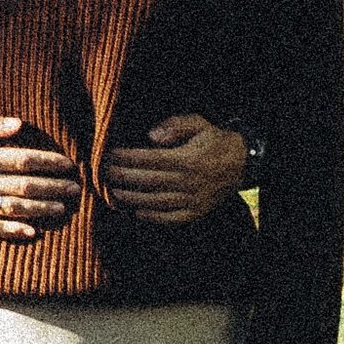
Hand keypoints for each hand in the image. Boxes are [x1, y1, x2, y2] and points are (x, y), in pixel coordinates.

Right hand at [0, 111, 80, 240]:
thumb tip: (19, 125)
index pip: (25, 160)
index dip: (50, 163)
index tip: (69, 165)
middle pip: (26, 186)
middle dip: (54, 187)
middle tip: (75, 189)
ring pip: (14, 208)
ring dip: (41, 209)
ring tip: (62, 209)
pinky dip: (13, 231)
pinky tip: (32, 232)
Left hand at [102, 111, 248, 224]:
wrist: (241, 163)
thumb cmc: (213, 141)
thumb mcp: (198, 124)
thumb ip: (175, 125)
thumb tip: (151, 135)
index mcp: (187, 159)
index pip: (149, 159)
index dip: (126, 158)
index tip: (108, 154)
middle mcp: (188, 181)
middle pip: (147, 181)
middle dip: (122, 177)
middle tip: (102, 173)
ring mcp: (192, 200)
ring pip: (155, 202)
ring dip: (131, 198)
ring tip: (112, 192)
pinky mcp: (195, 212)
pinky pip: (170, 218)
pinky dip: (152, 216)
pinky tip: (136, 210)